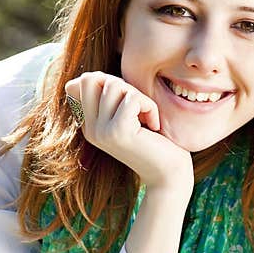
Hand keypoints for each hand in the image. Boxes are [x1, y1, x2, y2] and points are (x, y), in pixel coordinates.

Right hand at [65, 72, 192, 194]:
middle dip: (122, 85)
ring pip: (114, 86)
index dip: (112, 82)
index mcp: (89, 124)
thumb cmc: (156, 142)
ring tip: (147, 119)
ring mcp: (101, 131)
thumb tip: (87, 76)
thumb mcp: (129, 115)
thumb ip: (110, 96)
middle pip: (92, 79)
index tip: (131, 105)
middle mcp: (90, 129)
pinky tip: (154, 126)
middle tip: (139, 108)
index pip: (84, 81)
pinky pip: (133, 99)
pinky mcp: (118, 132)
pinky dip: (150, 107)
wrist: (169, 176)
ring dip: (139, 97)